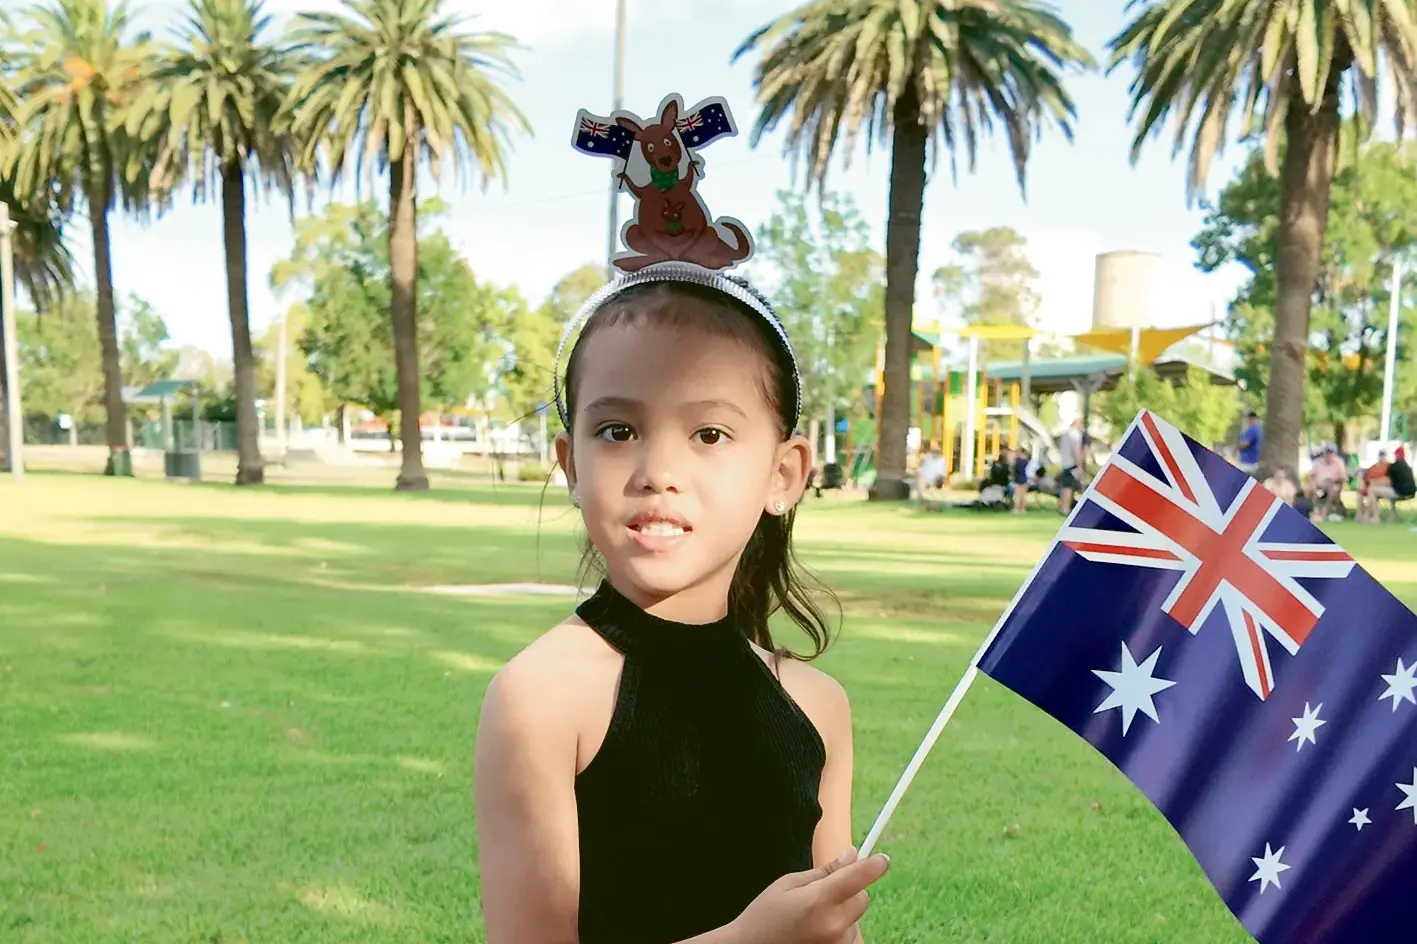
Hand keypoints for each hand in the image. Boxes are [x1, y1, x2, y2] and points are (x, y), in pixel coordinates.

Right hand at [727, 847, 889, 943]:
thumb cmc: (764, 915)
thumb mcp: (788, 884)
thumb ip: (824, 871)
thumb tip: (852, 855)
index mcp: (818, 901)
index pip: (859, 877)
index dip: (874, 865)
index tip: (882, 859)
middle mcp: (832, 925)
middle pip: (862, 898)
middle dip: (850, 891)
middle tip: (824, 893)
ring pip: (855, 918)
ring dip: (843, 913)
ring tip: (812, 918)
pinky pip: (849, 935)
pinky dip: (839, 930)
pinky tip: (815, 932)